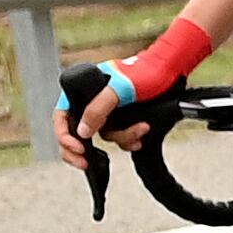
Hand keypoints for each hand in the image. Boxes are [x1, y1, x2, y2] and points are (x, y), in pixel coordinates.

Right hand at [61, 15, 209, 164]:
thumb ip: (98, 108)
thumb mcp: (119, 89)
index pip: (62, 115)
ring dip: (123, 137)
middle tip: (86, 162)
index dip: (64, 135)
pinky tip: (141, 134)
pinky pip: (121, 138)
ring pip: (106, 137)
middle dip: (83, 150)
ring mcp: (109, 113)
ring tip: (141, 129)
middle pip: (78, 132)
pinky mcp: (124, 120)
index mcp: (84, 91)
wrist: (170, 71)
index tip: (77, 148)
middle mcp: (93, 103)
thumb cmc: (145, 71)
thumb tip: (83, 131)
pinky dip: (131, 139)